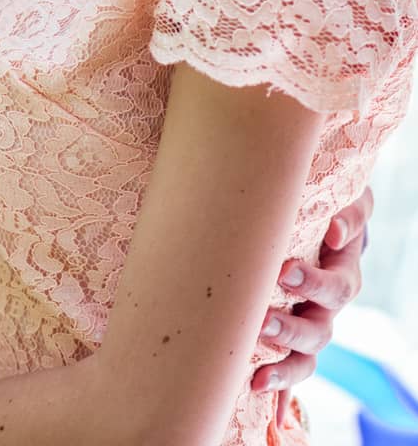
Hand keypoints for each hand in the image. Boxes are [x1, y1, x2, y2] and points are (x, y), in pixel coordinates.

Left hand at [251, 186, 372, 428]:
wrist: (321, 217)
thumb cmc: (326, 202)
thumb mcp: (345, 198)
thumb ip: (348, 211)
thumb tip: (335, 230)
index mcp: (341, 271)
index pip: (336, 286)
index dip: (314, 284)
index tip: (285, 271)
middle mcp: (328, 305)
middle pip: (319, 329)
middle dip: (291, 329)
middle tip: (264, 321)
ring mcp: (313, 324)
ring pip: (306, 356)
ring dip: (283, 365)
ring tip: (257, 370)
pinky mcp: (295, 336)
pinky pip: (292, 371)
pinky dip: (282, 391)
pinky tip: (266, 406)